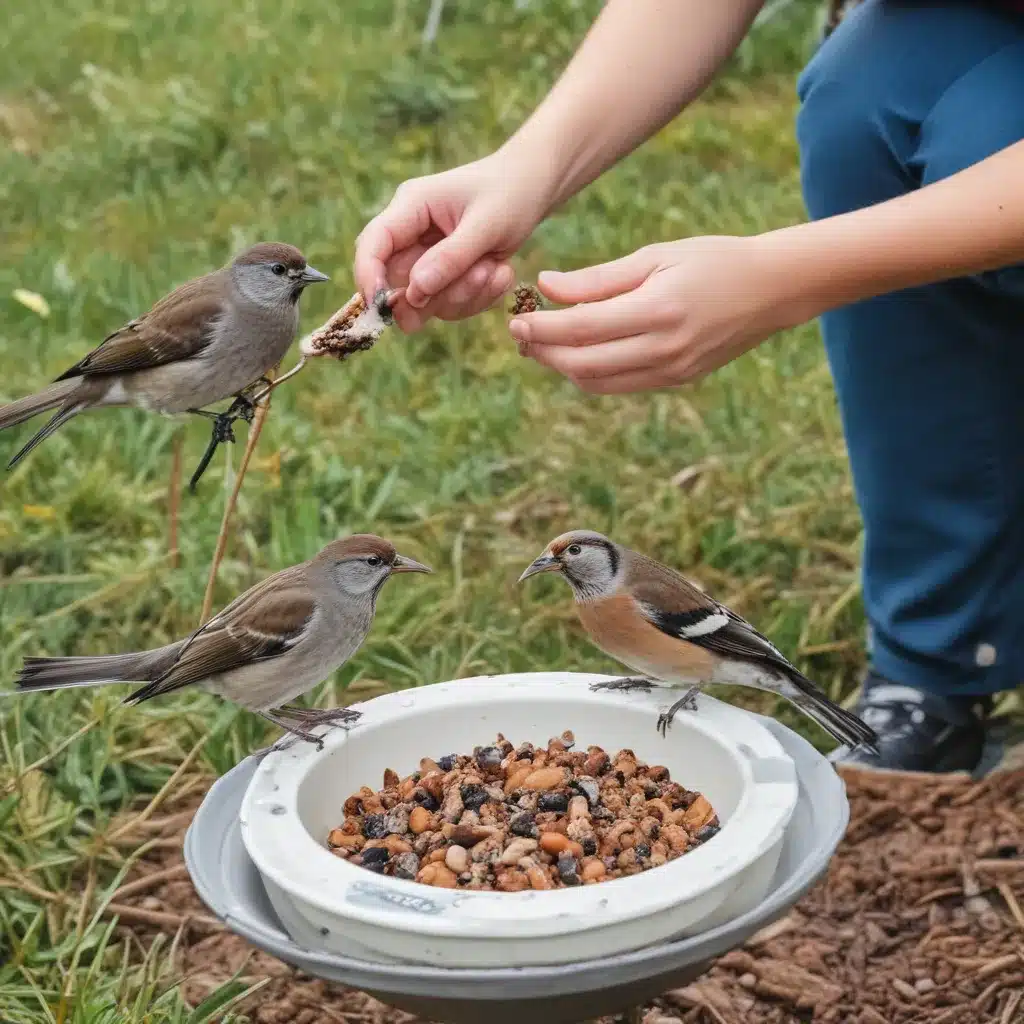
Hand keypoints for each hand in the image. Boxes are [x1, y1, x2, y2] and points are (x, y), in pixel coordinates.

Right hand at [354, 153, 550, 331]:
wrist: (532, 189)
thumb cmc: (510, 194)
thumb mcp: (486, 225)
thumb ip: (451, 258)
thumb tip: (415, 290)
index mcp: (411, 206)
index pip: (372, 244)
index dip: (369, 277)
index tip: (384, 307)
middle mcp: (411, 233)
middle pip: (398, 282)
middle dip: (438, 292)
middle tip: (481, 274)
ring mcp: (426, 257)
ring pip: (424, 300)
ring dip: (462, 296)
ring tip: (495, 269)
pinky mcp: (443, 276)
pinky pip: (447, 304)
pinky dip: (475, 299)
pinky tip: (499, 272)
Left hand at [508, 236, 800, 393]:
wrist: (772, 289)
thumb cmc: (711, 260)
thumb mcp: (654, 256)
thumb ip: (597, 278)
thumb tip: (545, 287)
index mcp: (657, 310)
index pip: (581, 328)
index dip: (541, 329)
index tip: (515, 320)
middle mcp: (664, 348)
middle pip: (582, 364)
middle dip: (544, 353)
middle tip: (520, 335)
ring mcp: (672, 371)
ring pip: (598, 382)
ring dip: (563, 367)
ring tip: (542, 345)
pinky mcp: (677, 380)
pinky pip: (620, 385)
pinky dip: (591, 374)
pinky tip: (578, 353)